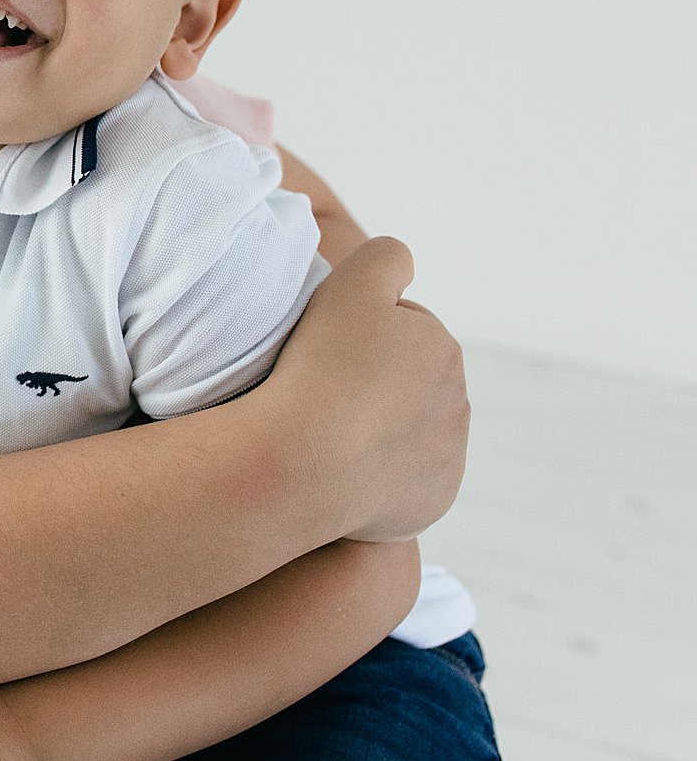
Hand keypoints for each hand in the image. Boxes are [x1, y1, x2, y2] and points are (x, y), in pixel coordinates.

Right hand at [267, 237, 468, 542]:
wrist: (302, 463)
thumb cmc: (321, 368)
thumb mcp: (349, 284)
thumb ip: (385, 258)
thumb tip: (403, 262)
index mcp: (443, 349)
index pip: (399, 332)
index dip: (356, 336)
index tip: (323, 353)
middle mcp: (458, 404)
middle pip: (406, 385)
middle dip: (372, 385)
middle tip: (320, 391)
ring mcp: (448, 459)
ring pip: (406, 434)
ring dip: (374, 429)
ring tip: (324, 432)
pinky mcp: (432, 503)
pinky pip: (402, 482)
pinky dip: (376, 476)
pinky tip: (338, 470)